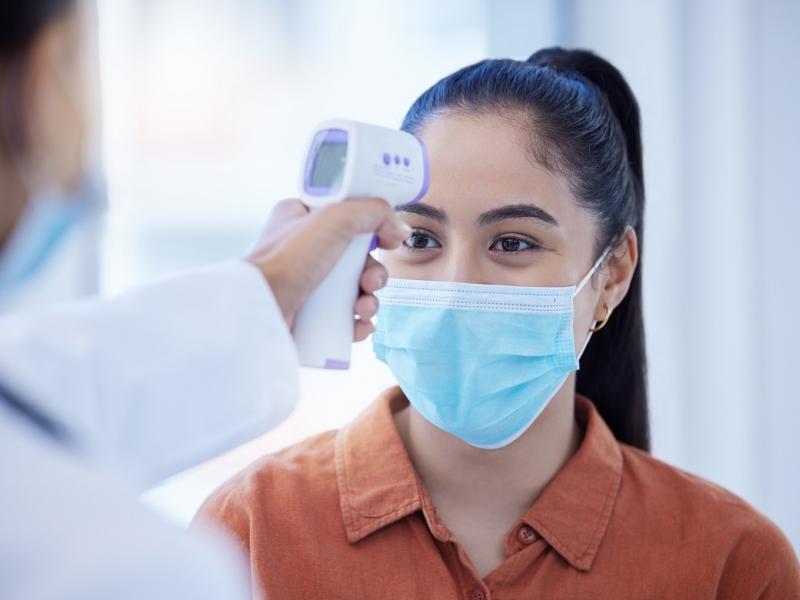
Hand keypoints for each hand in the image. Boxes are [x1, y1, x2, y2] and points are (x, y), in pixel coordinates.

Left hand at [245, 197, 410, 339]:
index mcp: (300, 218)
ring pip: (353, 289)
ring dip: (370, 299)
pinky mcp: (307, 316)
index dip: (371, 227)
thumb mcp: (334, 219)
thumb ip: (373, 212)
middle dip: (373, 273)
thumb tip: (399, 229)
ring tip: (364, 308)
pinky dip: (358, 322)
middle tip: (371, 282)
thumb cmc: (285, 262)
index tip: (387, 239)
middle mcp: (302, 249)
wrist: (259, 313)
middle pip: (356, 257)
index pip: (346, 215)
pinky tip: (359, 325)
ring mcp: (305, 284)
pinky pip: (344, 317)